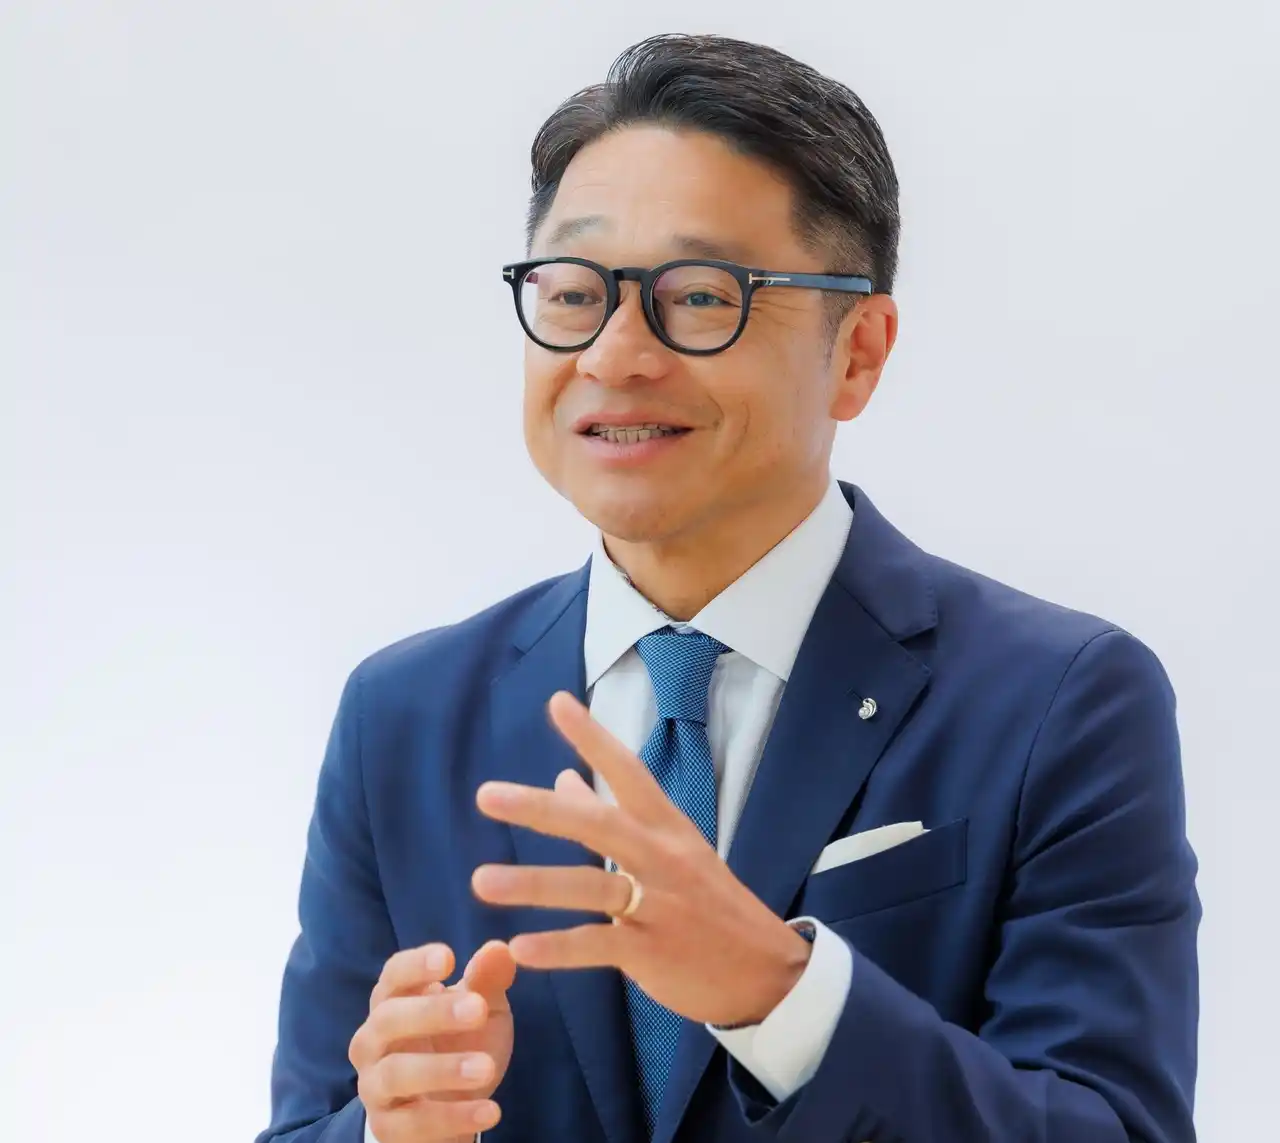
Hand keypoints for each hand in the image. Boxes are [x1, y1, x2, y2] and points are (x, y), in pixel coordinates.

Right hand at [349, 940, 516, 1142]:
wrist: (449, 1106)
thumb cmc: (460, 1042)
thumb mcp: (482, 1008)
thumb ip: (488, 981)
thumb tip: (499, 949)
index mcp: (394, 1000)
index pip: (393, 975)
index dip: (416, 964)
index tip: (449, 958)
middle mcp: (373, 1039)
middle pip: (390, 1019)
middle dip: (433, 1013)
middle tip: (477, 1010)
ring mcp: (375, 1085)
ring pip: (396, 1073)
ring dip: (442, 1069)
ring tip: (487, 1068)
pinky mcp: (387, 1127)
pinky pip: (412, 1124)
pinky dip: (453, 1118)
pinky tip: (490, 1111)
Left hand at [472, 691, 811, 1027]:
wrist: (765, 970)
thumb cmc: (710, 905)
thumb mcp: (672, 851)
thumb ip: (617, 815)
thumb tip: (564, 777)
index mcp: (667, 827)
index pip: (627, 771)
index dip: (593, 737)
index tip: (557, 702)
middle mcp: (662, 857)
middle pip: (597, 825)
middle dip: (540, 809)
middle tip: (487, 795)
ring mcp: (659, 904)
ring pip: (590, 887)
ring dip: (533, 883)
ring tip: (481, 881)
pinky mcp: (652, 951)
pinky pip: (598, 946)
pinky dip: (559, 947)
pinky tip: (519, 948)